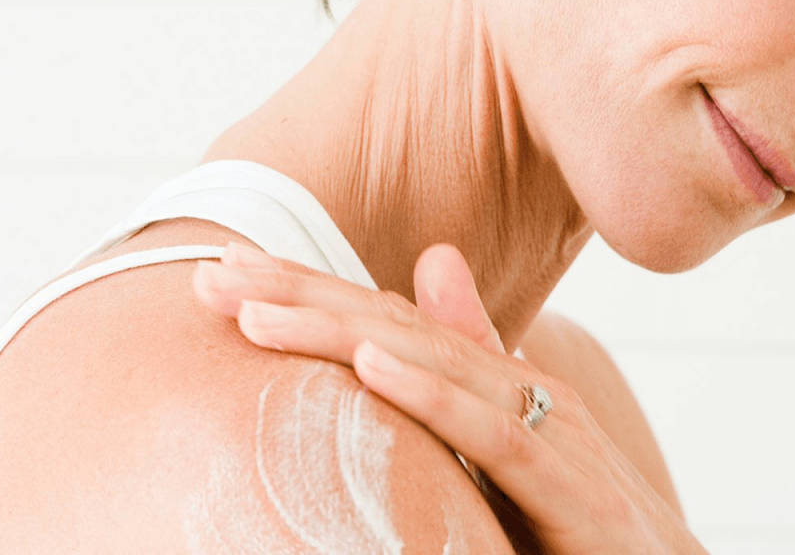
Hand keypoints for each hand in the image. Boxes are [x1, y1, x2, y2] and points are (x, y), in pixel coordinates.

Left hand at [191, 241, 707, 554]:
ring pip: (434, 365)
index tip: (221, 275)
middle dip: (299, 297)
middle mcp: (527, 393)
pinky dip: (433, 394)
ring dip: (338, 331)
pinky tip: (373, 365)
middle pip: (395, 326)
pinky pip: (496, 435)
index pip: (386, 320)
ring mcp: (556, 437)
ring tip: (256, 313)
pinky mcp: (576, 494)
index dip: (304, 292)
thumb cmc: (586, 534)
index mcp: (501, 385)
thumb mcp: (511, 454)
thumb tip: (432, 267)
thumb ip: (469, 367)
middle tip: (208, 277)